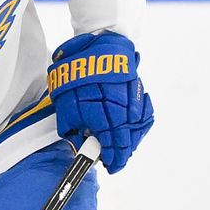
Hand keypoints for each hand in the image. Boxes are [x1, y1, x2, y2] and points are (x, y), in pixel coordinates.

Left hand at [47, 31, 153, 173]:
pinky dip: (140, 125)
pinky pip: (144, 115)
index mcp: (103, 117)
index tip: (109, 166)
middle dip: (121, 154)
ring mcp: (133, 102)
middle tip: (116, 162)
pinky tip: (134, 129)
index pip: (111, 148)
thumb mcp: (65, 102)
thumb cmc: (77, 72)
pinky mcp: (139, 92)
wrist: (99, 43)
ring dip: (131, 141)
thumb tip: (79, 142)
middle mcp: (121, 112)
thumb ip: (72, 127)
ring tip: (123, 148)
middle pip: (126, 142)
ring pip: (137, 130)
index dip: (111, 160)